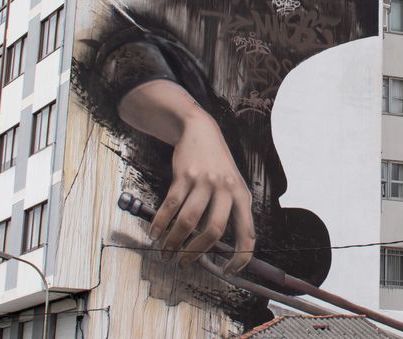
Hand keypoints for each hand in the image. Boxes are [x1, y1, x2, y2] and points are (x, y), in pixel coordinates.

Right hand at [149, 113, 255, 271]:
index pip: (248, 232)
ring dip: (174, 241)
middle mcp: (226, 189)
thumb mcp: (234, 185)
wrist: (201, 131)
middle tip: (184, 262)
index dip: (240, 256)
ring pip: (188, 221)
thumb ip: (231, 211)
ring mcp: (204, 182)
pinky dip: (160, 223)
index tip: (229, 271)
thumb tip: (221, 248)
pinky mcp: (184, 176)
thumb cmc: (218, 165)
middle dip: (197, 252)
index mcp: (242, 196)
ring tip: (166, 251)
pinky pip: (170, 205)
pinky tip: (155, 233)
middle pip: (214, 230)